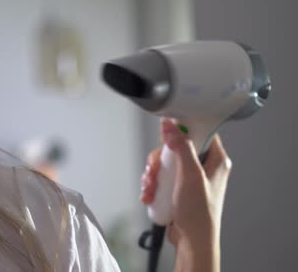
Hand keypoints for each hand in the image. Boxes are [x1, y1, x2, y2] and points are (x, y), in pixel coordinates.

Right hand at [140, 119, 231, 270]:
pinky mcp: (178, 188)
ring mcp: (190, 178)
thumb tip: (171, 125)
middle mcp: (204, 166)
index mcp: (216, 159)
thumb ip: (181, 148)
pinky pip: (161, 177)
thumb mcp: (190, 176)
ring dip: (152, 174)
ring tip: (150, 187)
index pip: (200, 131)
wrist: (192, 242)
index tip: (166, 133)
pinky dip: (152, 185)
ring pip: (165, 163)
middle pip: (175, 147)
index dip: (182, 128)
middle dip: (159, 160)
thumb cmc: (200, 214)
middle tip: (154, 170)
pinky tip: (149, 194)